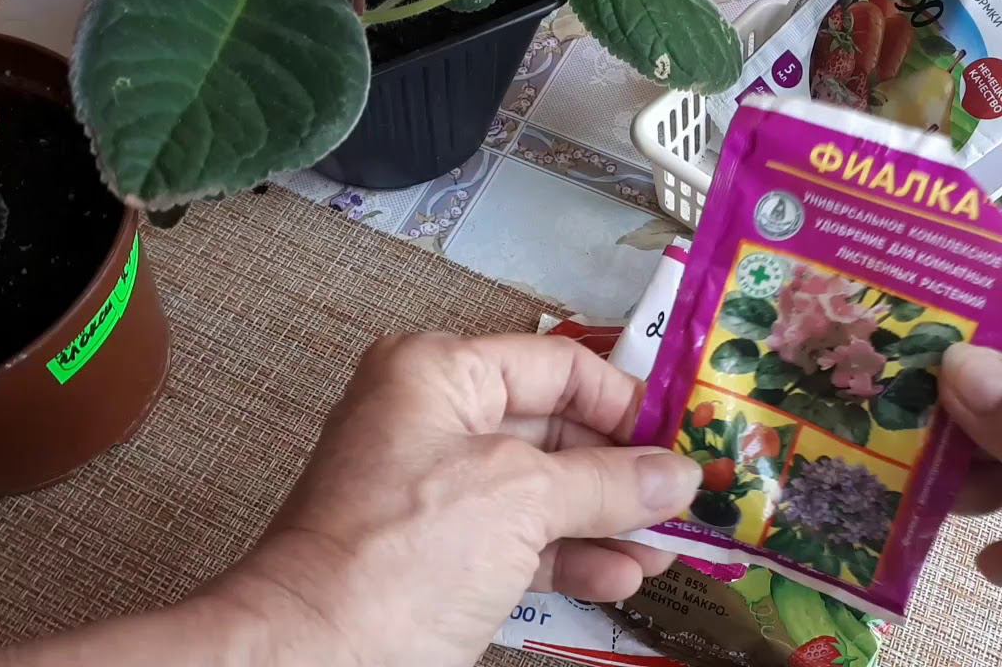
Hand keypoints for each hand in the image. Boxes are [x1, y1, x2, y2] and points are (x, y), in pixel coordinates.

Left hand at [210, 334, 700, 666]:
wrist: (317, 658)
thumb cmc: (398, 556)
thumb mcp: (520, 500)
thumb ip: (608, 481)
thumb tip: (676, 475)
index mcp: (439, 376)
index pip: (556, 365)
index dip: (624, 400)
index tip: (680, 437)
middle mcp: (436, 421)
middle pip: (556, 429)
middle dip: (623, 470)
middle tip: (684, 497)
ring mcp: (438, 490)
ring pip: (545, 490)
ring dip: (609, 519)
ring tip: (664, 546)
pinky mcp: (442, 551)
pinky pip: (523, 539)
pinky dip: (572, 555)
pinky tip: (620, 576)